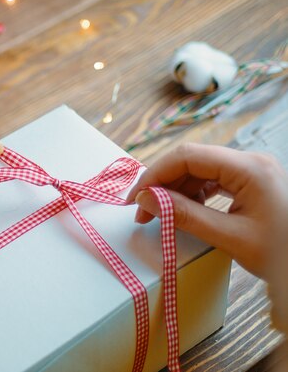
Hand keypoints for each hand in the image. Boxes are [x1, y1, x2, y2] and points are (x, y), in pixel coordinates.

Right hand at [127, 143, 287, 278]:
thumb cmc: (283, 254)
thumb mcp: (230, 237)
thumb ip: (185, 216)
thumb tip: (147, 200)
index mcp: (249, 168)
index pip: (187, 156)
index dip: (155, 174)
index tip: (136, 198)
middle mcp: (250, 161)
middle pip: (191, 160)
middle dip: (162, 183)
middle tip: (142, 210)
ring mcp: (251, 171)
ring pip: (199, 170)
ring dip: (175, 190)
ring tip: (160, 214)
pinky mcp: (251, 182)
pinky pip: (213, 180)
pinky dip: (193, 194)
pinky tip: (184, 211)